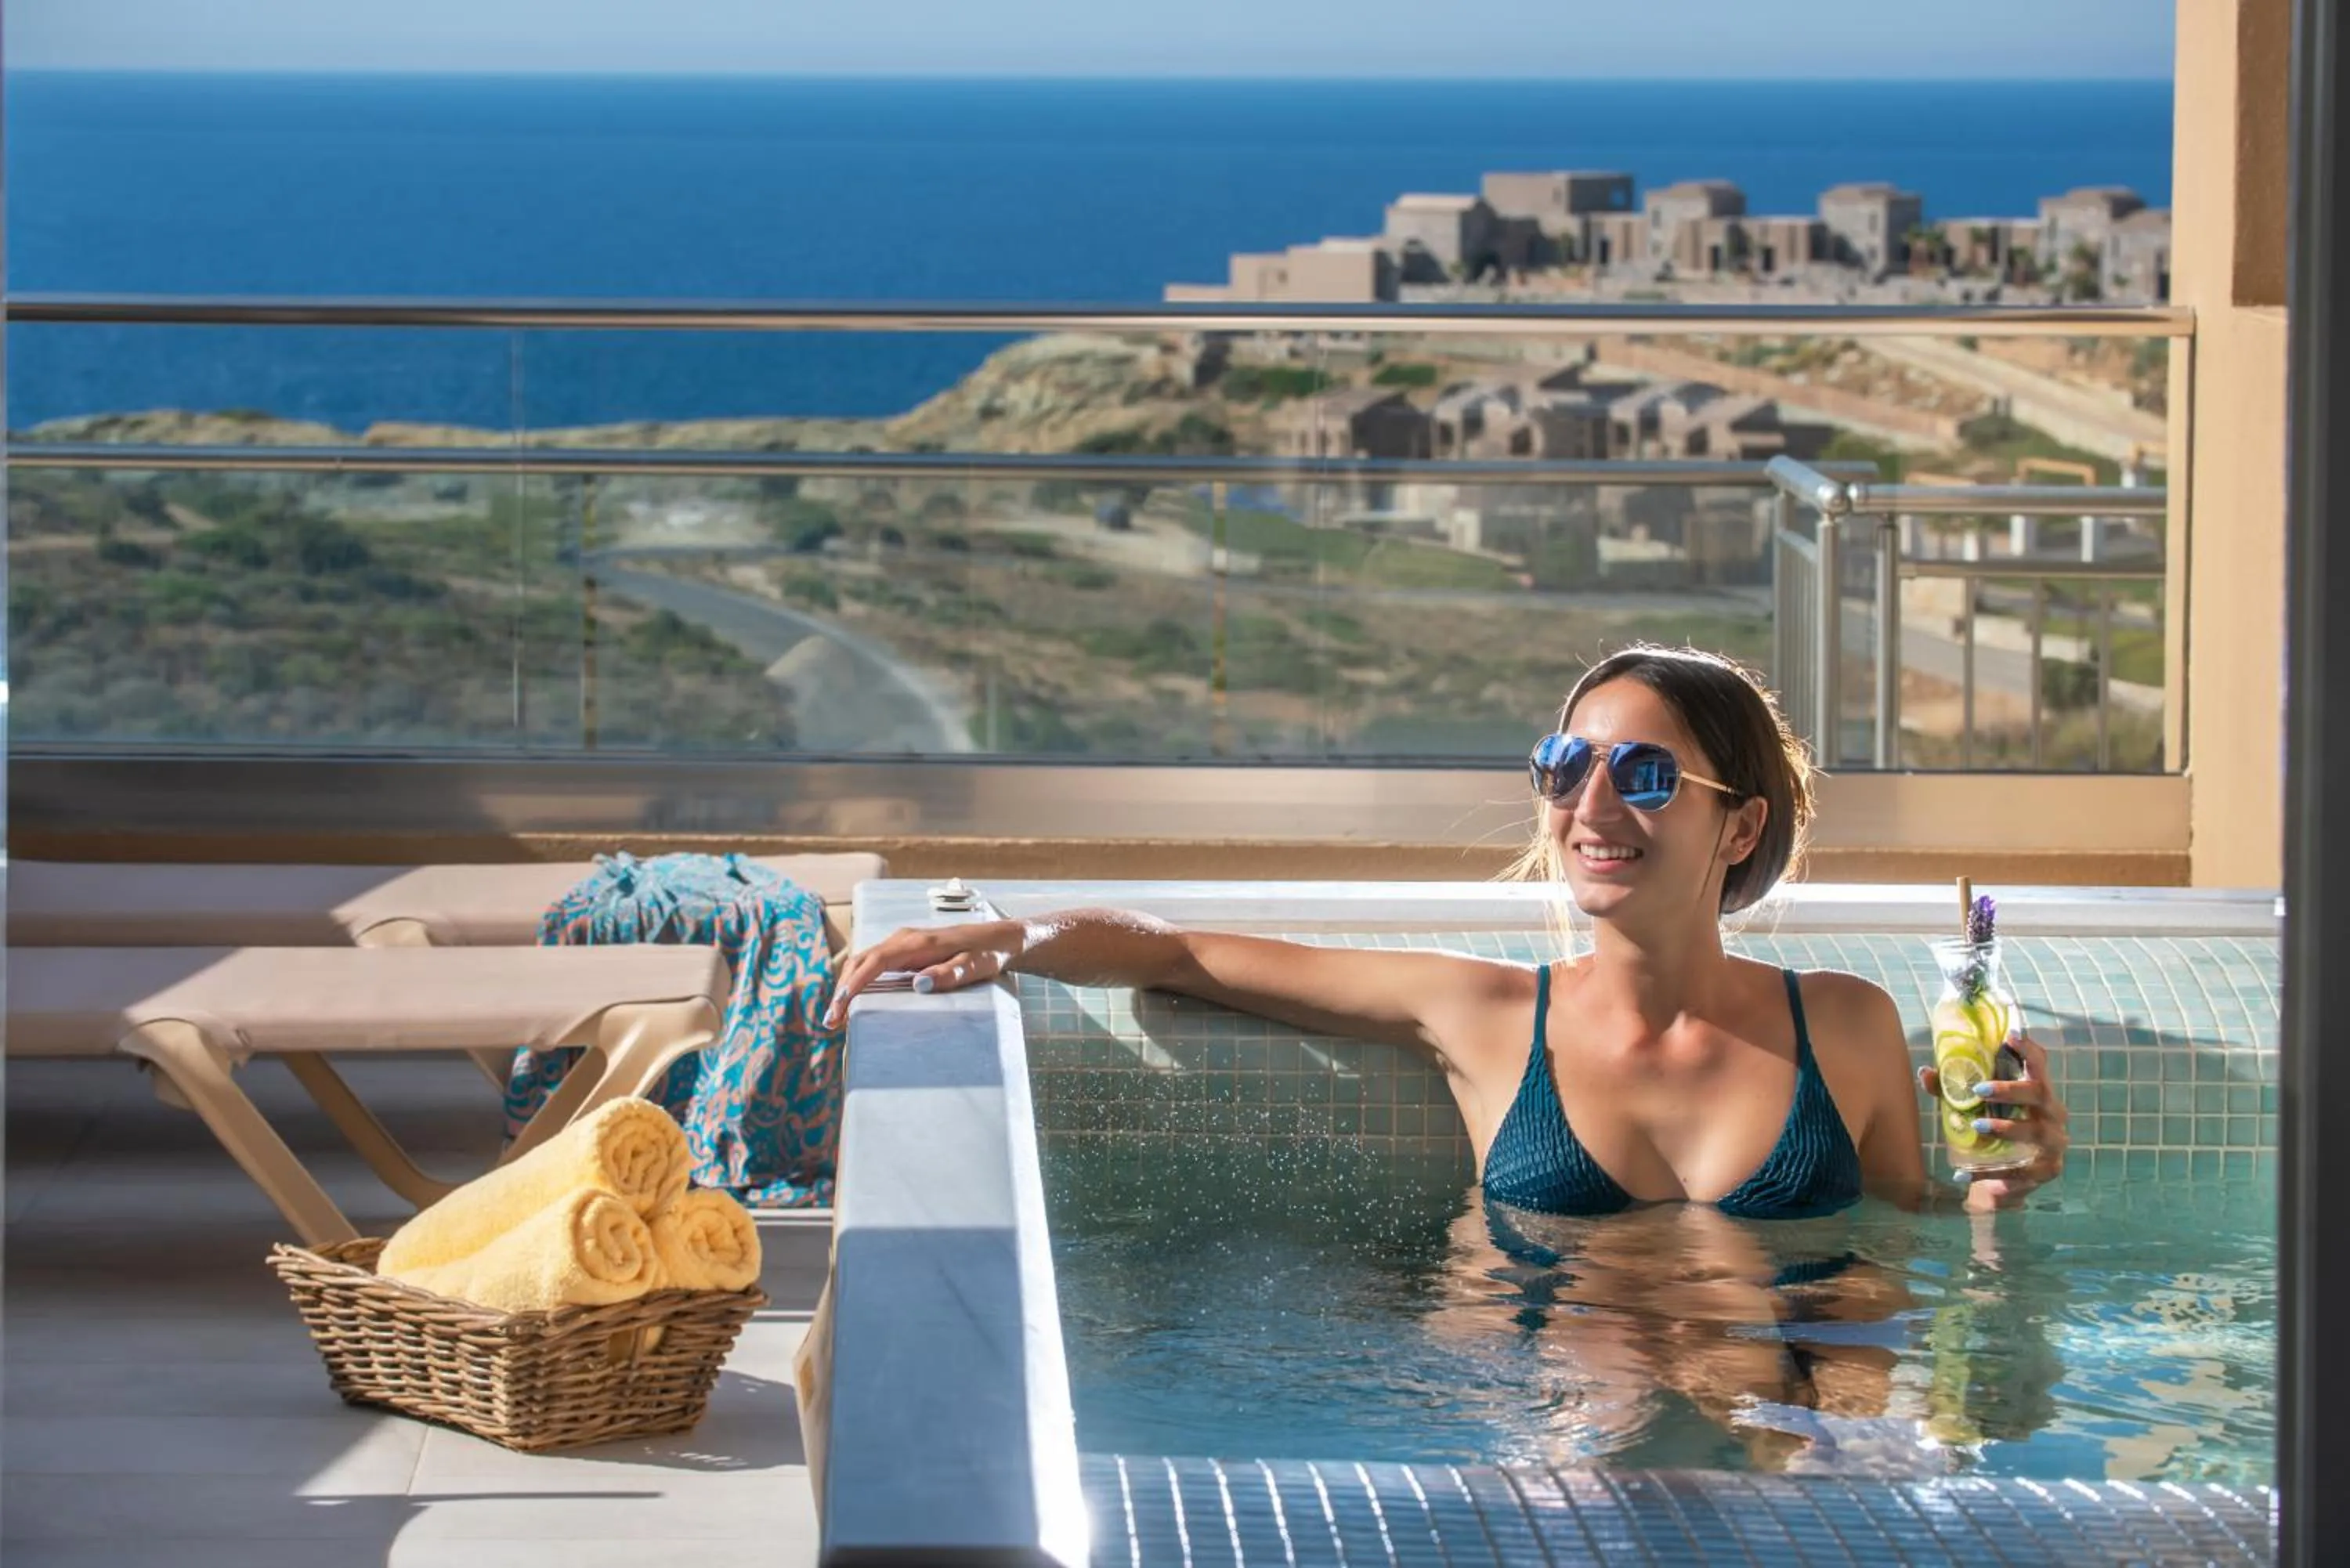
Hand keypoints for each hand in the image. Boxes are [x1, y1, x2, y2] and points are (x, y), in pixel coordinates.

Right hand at [822, 918, 1026, 1028]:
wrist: (999, 940)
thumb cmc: (987, 955)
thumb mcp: (975, 967)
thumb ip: (949, 974)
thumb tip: (919, 984)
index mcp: (917, 942)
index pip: (875, 961)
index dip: (854, 982)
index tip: (840, 1004)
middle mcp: (904, 938)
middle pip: (861, 960)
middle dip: (842, 989)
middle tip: (831, 1021)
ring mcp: (903, 943)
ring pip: (864, 962)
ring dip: (847, 986)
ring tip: (835, 1017)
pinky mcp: (905, 951)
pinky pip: (874, 964)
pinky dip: (858, 981)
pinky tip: (852, 1000)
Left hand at [1918, 1030, 2069, 1211]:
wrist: (1999, 1180)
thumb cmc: (1991, 1133)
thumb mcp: (1971, 1108)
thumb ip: (1949, 1090)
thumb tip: (1925, 1072)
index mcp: (2038, 1093)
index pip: (2039, 1065)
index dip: (2028, 1049)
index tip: (2011, 1035)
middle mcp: (2052, 1114)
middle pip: (2040, 1093)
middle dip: (2011, 1089)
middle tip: (1980, 1089)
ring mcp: (2054, 1143)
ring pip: (2036, 1131)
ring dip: (2007, 1127)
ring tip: (1978, 1125)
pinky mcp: (2047, 1170)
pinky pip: (2024, 1170)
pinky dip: (1996, 1171)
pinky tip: (1968, 1173)